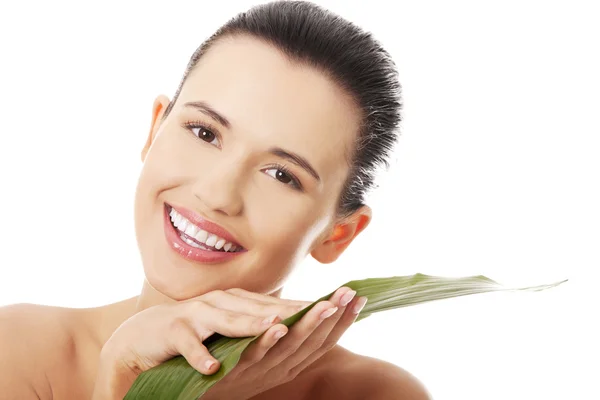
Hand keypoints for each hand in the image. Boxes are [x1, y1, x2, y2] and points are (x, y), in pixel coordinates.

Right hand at [91, 288, 312, 399]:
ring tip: (273, 329)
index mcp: (242, 305)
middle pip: (262, 309)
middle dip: (295, 310)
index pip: (283, 308)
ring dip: (250, 325)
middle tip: (326, 306)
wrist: (147, 334)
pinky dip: (199, 355)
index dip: (311, 307)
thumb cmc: (198, 331)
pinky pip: (188, 345)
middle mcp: (225, 305)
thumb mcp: (233, 327)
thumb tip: (301, 319)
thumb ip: (262, 319)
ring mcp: (199, 316)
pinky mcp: (174, 332)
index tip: (343, 304)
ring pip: (227, 321)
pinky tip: (211, 366)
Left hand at [201, 287, 366, 399]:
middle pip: (313, 342)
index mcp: (292, 361)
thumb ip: (291, 333)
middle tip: (351, 295)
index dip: (343, 321)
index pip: (324, 340)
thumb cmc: (239, 363)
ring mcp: (261, 369)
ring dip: (309, 325)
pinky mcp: (237, 369)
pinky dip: (269, 340)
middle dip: (334, 318)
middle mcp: (282, 367)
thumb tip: (311, 308)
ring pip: (290, 347)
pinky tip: (279, 324)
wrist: (201, 387)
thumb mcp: (271, 349)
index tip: (359, 299)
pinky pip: (256, 354)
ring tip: (325, 305)